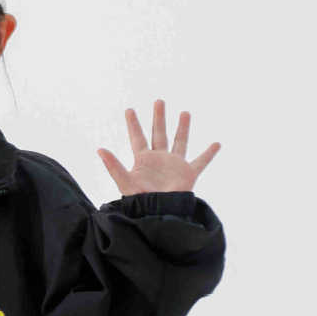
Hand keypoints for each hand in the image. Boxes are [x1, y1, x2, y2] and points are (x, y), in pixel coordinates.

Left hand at [97, 100, 219, 195]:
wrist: (159, 214)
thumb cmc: (141, 201)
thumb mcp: (125, 182)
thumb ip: (113, 166)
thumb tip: (99, 149)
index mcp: (143, 160)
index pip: (137, 137)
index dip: (133, 124)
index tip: (129, 109)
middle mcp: (159, 159)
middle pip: (159, 134)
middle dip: (158, 118)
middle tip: (159, 101)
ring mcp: (174, 165)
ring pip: (179, 142)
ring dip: (182, 128)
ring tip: (185, 112)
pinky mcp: (188, 174)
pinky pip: (201, 161)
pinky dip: (209, 153)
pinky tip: (216, 144)